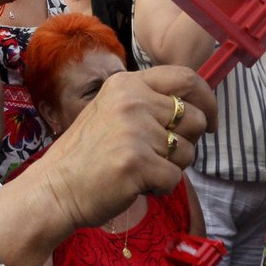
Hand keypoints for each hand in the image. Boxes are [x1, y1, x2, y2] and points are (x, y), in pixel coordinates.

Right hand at [31, 66, 215, 230]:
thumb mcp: (113, 110)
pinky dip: (160, 188)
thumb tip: (198, 107)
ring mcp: (135, 131)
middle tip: (162, 155)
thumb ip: (148, 102)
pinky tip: (136, 184)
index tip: (210, 120)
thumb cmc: (87, 154)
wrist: (55, 188)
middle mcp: (132, 101)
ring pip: (187, 152)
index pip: (186, 77)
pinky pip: (175, 178)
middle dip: (187, 142)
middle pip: (195, 118)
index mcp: (127, 84)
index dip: (207, 99)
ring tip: (140, 169)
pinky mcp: (137, 163)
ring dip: (171, 167)